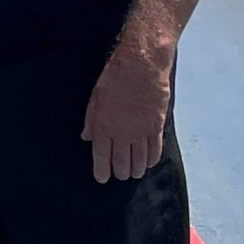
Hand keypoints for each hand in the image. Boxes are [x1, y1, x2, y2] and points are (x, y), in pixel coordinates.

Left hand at [82, 40, 172, 183]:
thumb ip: (91, 120)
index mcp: (104, 126)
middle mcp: (123, 134)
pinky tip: (148, 163)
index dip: (102, 171)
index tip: (102, 178)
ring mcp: (141, 132)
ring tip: (133, 172)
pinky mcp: (157, 127)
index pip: (102, 157)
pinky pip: (155, 151)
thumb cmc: (115, 77)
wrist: (142, 65)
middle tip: (120, 174)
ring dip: (136, 170)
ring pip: (139, 161)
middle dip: (120, 172)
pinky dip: (151, 160)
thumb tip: (86, 137)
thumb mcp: (95, 97)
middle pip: (122, 163)